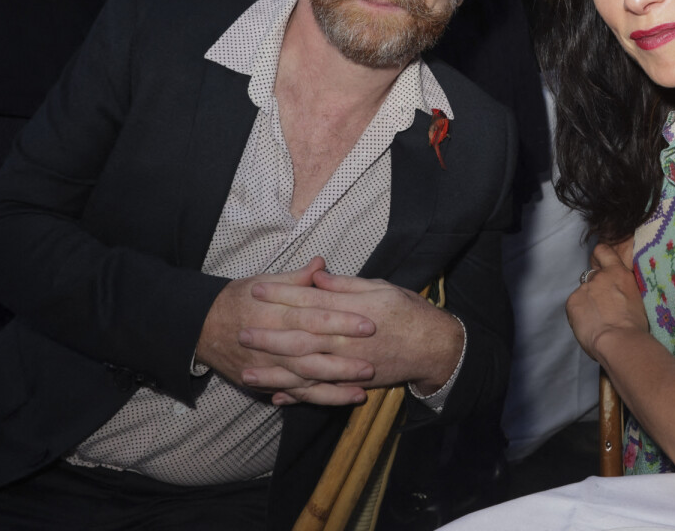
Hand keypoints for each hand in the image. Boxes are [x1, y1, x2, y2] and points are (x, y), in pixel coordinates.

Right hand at [196, 258, 377, 405]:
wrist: (202, 326)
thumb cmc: (239, 299)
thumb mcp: (265, 282)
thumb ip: (296, 278)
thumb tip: (322, 264)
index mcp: (276, 312)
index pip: (314, 317)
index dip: (341, 321)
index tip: (368, 324)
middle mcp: (271, 342)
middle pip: (310, 353)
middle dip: (342, 361)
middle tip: (372, 363)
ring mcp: (267, 366)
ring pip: (303, 380)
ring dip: (333, 386)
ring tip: (362, 389)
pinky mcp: (264, 382)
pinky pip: (293, 394)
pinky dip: (316, 398)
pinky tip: (339, 399)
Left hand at [242, 266, 463, 403]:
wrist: (434, 347)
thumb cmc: (409, 311)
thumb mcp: (380, 287)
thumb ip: (346, 285)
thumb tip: (318, 276)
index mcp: (349, 312)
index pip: (307, 302)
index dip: (281, 295)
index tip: (256, 290)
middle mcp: (344, 340)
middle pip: (299, 339)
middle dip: (268, 337)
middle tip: (240, 334)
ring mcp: (348, 365)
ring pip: (304, 371)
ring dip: (275, 374)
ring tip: (247, 374)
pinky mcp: (353, 382)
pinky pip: (322, 392)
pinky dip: (299, 396)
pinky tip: (278, 397)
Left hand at [566, 238, 648, 360]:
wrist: (620, 341)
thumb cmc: (635, 326)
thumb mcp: (637, 299)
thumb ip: (624, 290)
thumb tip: (618, 296)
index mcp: (619, 273)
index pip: (603, 251)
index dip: (599, 257)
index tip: (600, 267)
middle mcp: (600, 276)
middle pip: (592, 277)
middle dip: (595, 289)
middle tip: (602, 307)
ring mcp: (584, 288)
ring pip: (582, 294)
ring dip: (587, 304)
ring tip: (596, 322)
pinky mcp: (572, 302)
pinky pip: (574, 306)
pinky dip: (578, 315)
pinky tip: (588, 326)